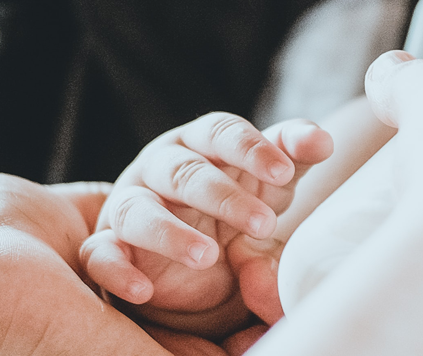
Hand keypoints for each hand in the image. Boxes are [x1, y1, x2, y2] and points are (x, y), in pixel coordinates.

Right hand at [80, 113, 333, 335]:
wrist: (193, 269)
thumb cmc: (230, 213)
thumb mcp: (266, 190)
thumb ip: (290, 161)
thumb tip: (322, 140)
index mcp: (202, 146)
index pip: (221, 132)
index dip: (253, 147)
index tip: (288, 168)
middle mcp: (161, 168)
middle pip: (184, 170)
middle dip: (224, 195)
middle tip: (265, 224)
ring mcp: (130, 206)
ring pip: (137, 209)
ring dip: (171, 232)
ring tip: (208, 257)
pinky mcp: (107, 247)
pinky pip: (100, 255)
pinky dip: (118, 271)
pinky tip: (143, 290)